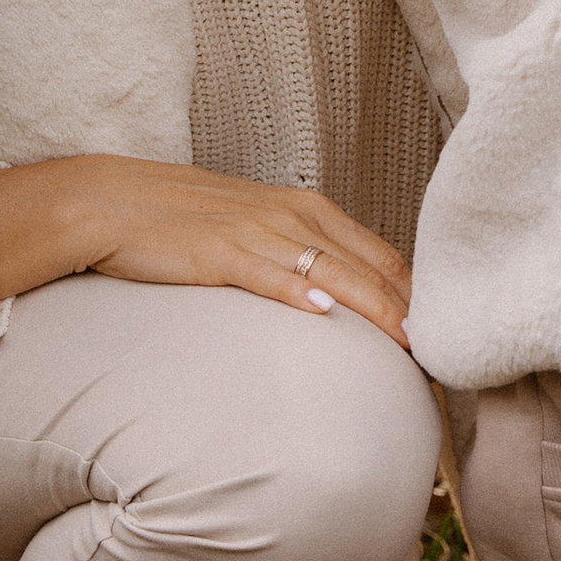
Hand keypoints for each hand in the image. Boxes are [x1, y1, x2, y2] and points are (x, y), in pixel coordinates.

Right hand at [0, 156, 412, 345]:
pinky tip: (323, 312)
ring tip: (411, 345)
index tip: (446, 336)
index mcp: (308, 209)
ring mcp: (258, 232)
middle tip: (444, 358)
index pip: (384, 255)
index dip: (419, 297)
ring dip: (376, 311)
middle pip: (372, 267)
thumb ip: (301, 255)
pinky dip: (298, 290)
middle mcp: (293, 215)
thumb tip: (339, 298)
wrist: (114, 202)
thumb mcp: (256, 229)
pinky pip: (268, 273)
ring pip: (334, 272)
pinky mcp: (220, 252)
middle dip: (412, 313)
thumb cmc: (185, 222)